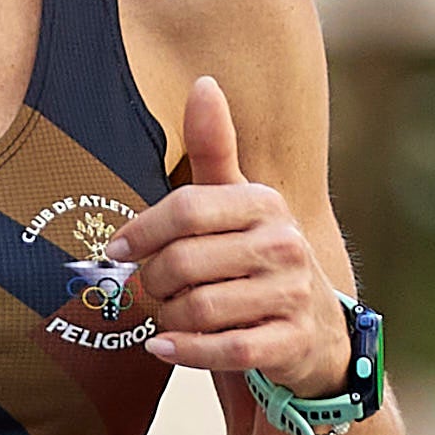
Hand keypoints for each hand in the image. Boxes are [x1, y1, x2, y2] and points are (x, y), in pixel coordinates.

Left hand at [103, 78, 353, 397]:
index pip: (187, 209)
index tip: (118, 250)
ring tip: (165, 316)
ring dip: (167, 318)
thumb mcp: (239, 205)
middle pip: (186, 262)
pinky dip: (185, 351)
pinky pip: (225, 350)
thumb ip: (215, 150)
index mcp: (265, 204)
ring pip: (200, 308)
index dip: (142, 231)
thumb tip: (203, 82)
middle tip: (148, 289)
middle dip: (153, 281)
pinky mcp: (291, 343)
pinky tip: (163, 347)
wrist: (316, 331)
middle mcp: (284, 245)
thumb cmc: (259, 262)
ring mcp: (292, 296)